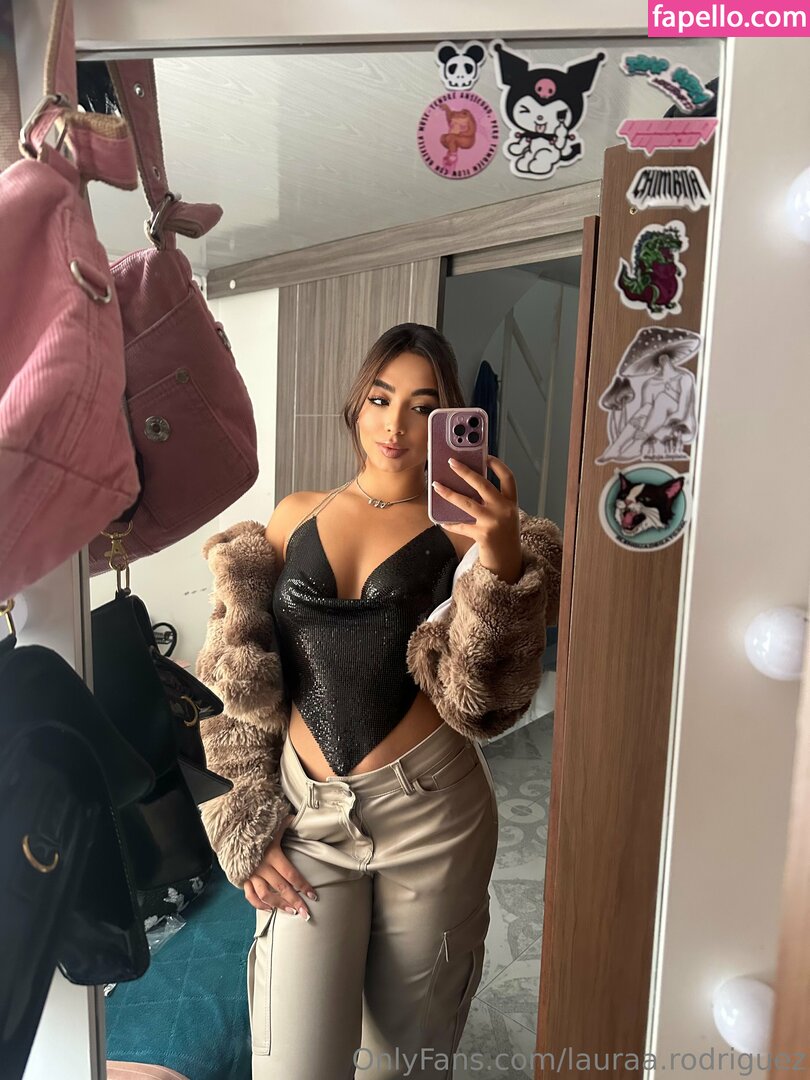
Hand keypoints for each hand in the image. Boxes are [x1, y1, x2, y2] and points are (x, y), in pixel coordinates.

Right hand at [243, 814, 316, 920]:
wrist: (231, 831)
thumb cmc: (255, 828)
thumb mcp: (271, 825)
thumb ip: (285, 823)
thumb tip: (296, 817)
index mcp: (272, 855)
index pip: (291, 874)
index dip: (303, 886)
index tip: (313, 895)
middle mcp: (262, 867)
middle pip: (281, 888)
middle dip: (295, 902)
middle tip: (306, 914)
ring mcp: (251, 874)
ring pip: (266, 895)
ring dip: (279, 905)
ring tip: (291, 912)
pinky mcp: (243, 878)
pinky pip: (250, 896)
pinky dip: (259, 904)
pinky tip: (270, 909)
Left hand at [432, 455, 522, 583]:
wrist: (508, 562)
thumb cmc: (503, 536)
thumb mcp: (504, 516)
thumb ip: (492, 501)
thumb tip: (466, 485)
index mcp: (511, 503)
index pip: (508, 477)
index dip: (497, 464)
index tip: (485, 455)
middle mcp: (505, 510)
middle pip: (484, 484)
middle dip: (466, 471)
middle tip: (451, 462)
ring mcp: (494, 522)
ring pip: (467, 503)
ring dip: (449, 493)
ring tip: (436, 485)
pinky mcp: (483, 535)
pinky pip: (461, 525)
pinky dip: (450, 523)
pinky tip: (440, 521)